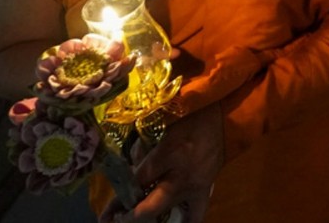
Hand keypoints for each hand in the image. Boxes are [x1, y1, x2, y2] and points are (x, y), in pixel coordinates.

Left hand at [107, 103, 223, 221]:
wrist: (224, 117)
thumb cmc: (190, 116)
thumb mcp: (161, 127)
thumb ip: (143, 150)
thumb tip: (130, 170)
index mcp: (168, 155)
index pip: (137, 183)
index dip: (118, 201)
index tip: (104, 215)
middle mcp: (181, 176)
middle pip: (150, 207)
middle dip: (131, 217)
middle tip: (116, 220)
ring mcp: (196, 185)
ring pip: (168, 211)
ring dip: (149, 217)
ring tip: (136, 218)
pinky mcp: (206, 189)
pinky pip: (195, 214)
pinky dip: (184, 222)